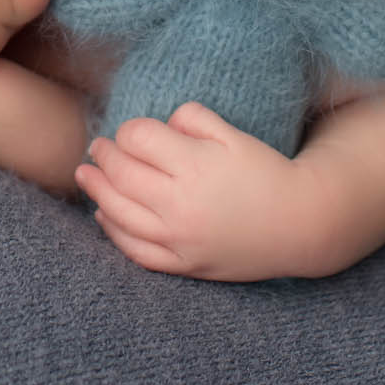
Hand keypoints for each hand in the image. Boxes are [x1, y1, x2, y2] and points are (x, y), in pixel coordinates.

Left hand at [74, 102, 315, 281]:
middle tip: (97, 146)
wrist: (298, 224)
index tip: (131, 131)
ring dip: (97, 191)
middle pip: (122, 174)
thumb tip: (161, 123)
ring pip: (119, 214)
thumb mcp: (234, 135)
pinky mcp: (183, 264)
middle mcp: (180, 205)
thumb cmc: (266, 173)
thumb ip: (194, 120)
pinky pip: (136, 251)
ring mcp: (179, 239)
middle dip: (104, 155)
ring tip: (85, 175)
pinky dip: (114, 232)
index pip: (138, 139)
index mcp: (194, 166)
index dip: (129, 130)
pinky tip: (104, 216)